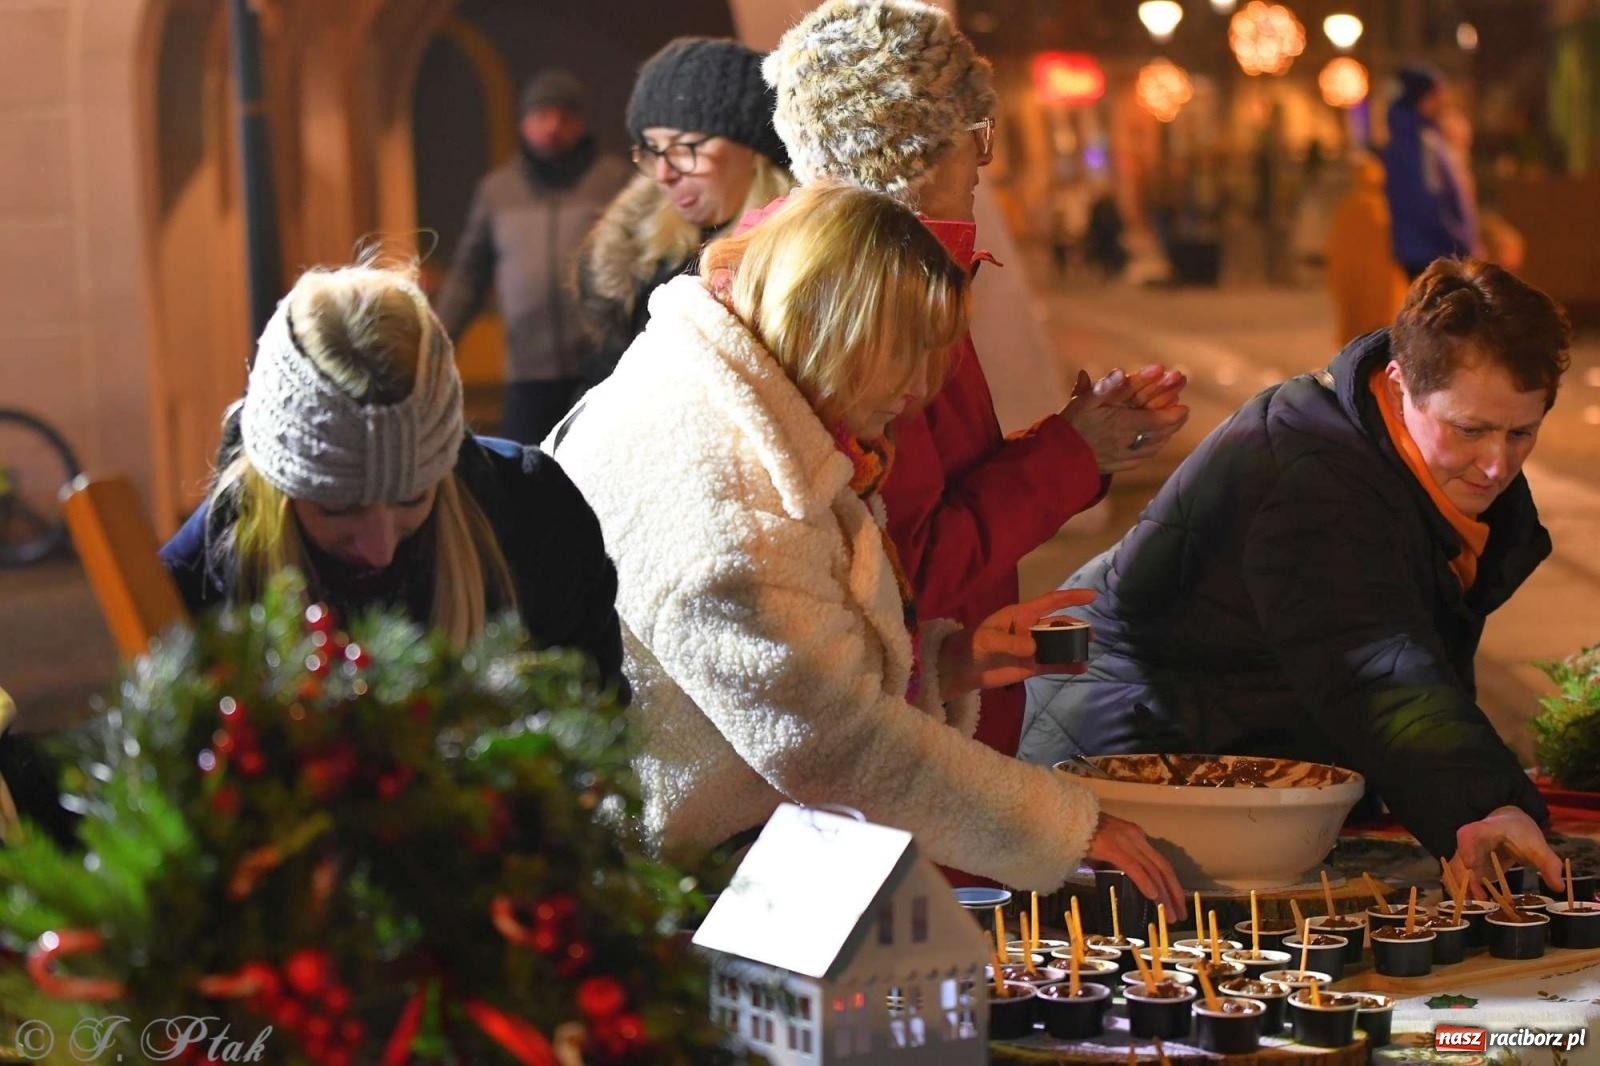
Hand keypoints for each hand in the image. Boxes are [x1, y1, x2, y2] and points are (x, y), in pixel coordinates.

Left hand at [938, 589, 1094, 693]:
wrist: (961, 669)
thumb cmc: (971, 645)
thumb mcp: (987, 639)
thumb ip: (1010, 642)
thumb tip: (1034, 648)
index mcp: (1021, 614)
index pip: (1050, 602)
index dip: (1071, 598)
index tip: (1092, 596)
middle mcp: (1031, 629)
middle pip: (1059, 625)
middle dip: (1076, 627)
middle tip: (1091, 635)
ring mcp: (1033, 648)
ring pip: (1059, 645)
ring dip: (1074, 647)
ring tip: (1087, 651)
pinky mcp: (1032, 666)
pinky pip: (1054, 664)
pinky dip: (1068, 666)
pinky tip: (1081, 668)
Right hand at [1062, 366, 1189, 473]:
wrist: (1057, 459)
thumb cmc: (1069, 427)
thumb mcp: (1083, 402)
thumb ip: (1104, 387)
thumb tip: (1120, 372)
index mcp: (1122, 423)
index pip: (1156, 418)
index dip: (1173, 412)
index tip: (1184, 406)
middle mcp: (1127, 440)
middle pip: (1159, 432)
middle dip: (1174, 421)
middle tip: (1184, 413)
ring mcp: (1123, 455)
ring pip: (1153, 446)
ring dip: (1167, 435)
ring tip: (1173, 427)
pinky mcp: (1117, 465)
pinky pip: (1142, 458)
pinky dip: (1153, 449)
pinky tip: (1155, 446)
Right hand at [1086, 813, 1186, 918]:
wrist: (1062, 817)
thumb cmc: (1079, 834)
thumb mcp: (1104, 847)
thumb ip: (1114, 860)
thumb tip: (1117, 877)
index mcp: (1135, 836)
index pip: (1160, 862)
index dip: (1171, 883)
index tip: (1177, 901)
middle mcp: (1136, 837)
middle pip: (1162, 868)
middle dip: (1174, 893)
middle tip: (1180, 914)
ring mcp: (1125, 841)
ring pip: (1152, 870)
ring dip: (1164, 895)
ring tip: (1170, 914)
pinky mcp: (1113, 847)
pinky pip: (1134, 868)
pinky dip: (1146, 883)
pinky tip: (1154, 897)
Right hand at [1447, 805, 1563, 896]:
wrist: (1507, 826)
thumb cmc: (1520, 833)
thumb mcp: (1537, 845)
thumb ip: (1549, 864)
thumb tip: (1559, 887)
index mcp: (1485, 830)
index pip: (1468, 834)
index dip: (1466, 849)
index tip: (1471, 865)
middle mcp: (1467, 843)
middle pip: (1458, 860)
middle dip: (1466, 882)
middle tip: (1482, 901)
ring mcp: (1462, 856)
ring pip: (1453, 874)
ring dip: (1462, 892)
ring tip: (1479, 908)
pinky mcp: (1464, 868)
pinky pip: (1456, 881)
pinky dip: (1463, 895)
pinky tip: (1477, 906)